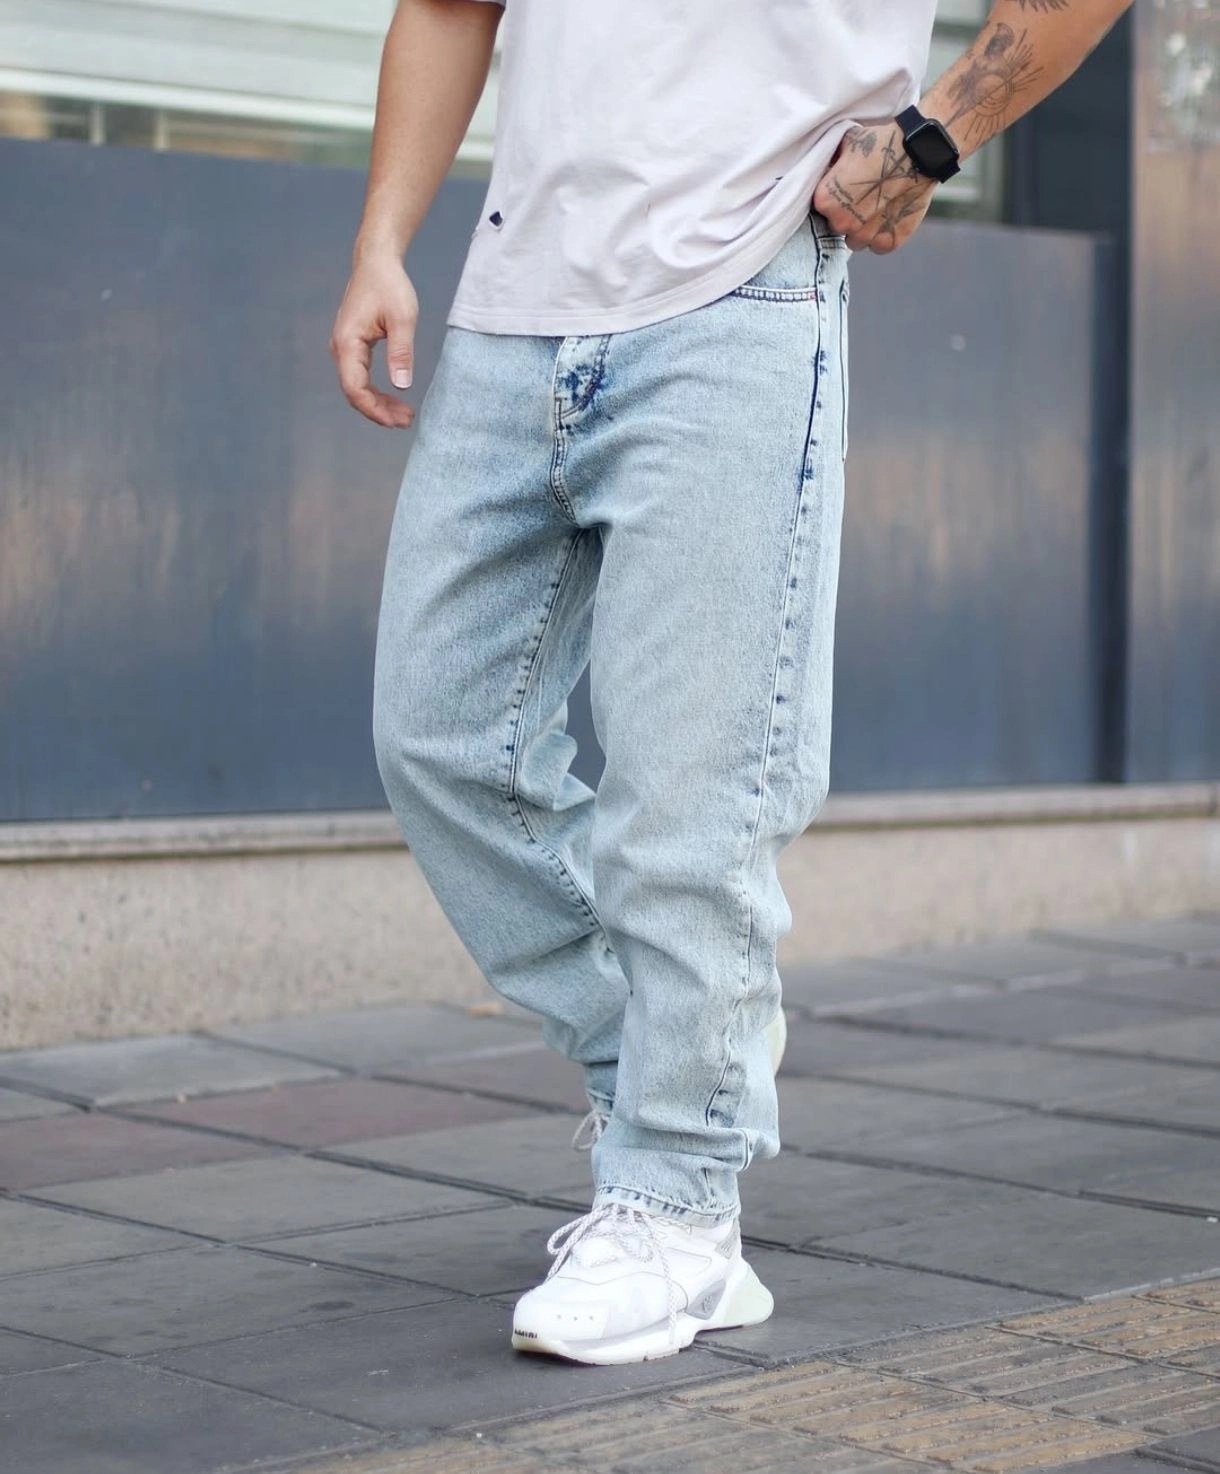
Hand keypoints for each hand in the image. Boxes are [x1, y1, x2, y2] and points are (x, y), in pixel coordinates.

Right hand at [329, 249, 418, 428]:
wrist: (376, 262)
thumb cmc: (389, 285)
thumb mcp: (402, 319)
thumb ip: (401, 352)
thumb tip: (402, 385)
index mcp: (348, 343)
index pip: (355, 389)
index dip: (375, 410)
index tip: (396, 421)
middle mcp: (340, 348)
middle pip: (355, 393)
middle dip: (379, 411)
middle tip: (406, 422)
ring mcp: (345, 348)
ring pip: (358, 387)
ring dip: (379, 403)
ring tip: (405, 414)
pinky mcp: (353, 346)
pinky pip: (361, 377)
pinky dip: (377, 391)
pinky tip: (395, 397)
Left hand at [812, 123, 937, 254]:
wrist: (917, 150)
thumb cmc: (880, 143)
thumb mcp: (845, 143)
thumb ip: (831, 163)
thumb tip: (825, 167)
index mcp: (825, 201)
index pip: (822, 209)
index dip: (835, 200)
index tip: (847, 190)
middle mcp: (841, 223)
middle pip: (839, 228)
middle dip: (849, 216)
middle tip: (865, 199)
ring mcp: (865, 236)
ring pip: (858, 241)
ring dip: (865, 230)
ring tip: (878, 209)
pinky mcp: (888, 242)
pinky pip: (879, 246)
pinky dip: (884, 235)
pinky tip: (891, 216)